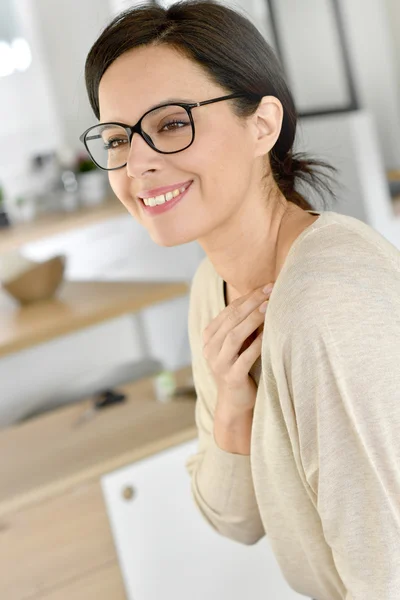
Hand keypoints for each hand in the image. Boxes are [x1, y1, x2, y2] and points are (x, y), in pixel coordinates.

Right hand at [202, 283, 273, 411]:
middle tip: (270, 289)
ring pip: (234, 336)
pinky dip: (257, 344)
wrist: (234, 402)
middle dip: (252, 302)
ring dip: (253, 319)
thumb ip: (243, 325)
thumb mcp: (238, 344)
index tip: (265, 286)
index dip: (247, 297)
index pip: (228, 311)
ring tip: (269, 306)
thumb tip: (265, 298)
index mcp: (209, 337)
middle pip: (231, 320)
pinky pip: (245, 357)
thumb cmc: (240, 367)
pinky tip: (269, 333)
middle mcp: (210, 349)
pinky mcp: (231, 377)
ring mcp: (219, 364)